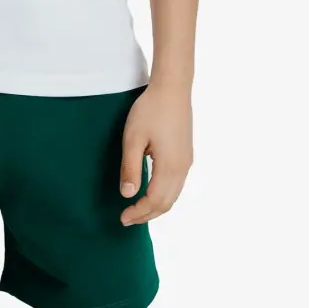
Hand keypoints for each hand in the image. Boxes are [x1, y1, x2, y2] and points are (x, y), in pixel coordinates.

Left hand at [118, 82, 192, 225]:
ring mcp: (187, 161)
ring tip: (137, 209)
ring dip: (156, 206)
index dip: (138, 213)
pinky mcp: (186, 154)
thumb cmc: (150, 110)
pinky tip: (151, 191)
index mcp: (170, 166)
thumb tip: (127, 195)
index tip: (122, 218)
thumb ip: (130, 168)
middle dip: (147, 214)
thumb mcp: (133, 138)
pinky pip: (176, 184)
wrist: (172, 88)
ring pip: (174, 195)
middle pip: (167, 203)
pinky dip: (164, 194)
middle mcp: (182, 168)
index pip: (154, 201)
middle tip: (127, 219)